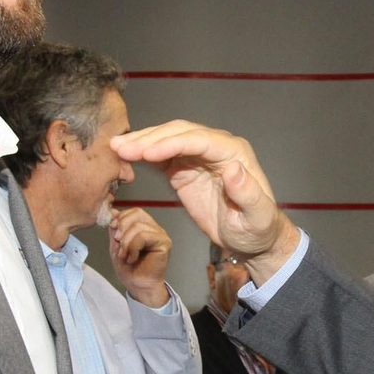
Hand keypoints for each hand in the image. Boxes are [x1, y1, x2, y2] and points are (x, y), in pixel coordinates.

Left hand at [108, 206, 171, 306]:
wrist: (138, 286)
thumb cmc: (130, 270)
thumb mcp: (116, 245)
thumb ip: (116, 229)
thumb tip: (113, 211)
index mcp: (145, 227)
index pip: (134, 212)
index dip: (121, 218)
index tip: (114, 231)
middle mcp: (155, 229)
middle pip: (137, 214)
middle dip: (122, 228)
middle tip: (119, 244)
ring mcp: (161, 235)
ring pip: (138, 227)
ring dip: (126, 243)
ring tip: (126, 255)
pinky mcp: (164, 243)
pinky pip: (144, 236)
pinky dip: (133, 247)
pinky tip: (133, 258)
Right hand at [111, 121, 299, 283]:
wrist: (252, 239)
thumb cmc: (258, 229)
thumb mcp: (258, 216)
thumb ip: (247, 193)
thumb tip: (233, 169)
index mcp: (234, 152)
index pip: (199, 140)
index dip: (171, 143)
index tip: (146, 153)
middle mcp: (215, 147)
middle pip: (179, 134)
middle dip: (149, 139)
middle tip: (121, 147)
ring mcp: (198, 156)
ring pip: (167, 140)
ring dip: (141, 142)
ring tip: (115, 147)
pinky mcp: (184, 168)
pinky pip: (161, 156)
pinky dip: (142, 154)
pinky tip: (124, 155)